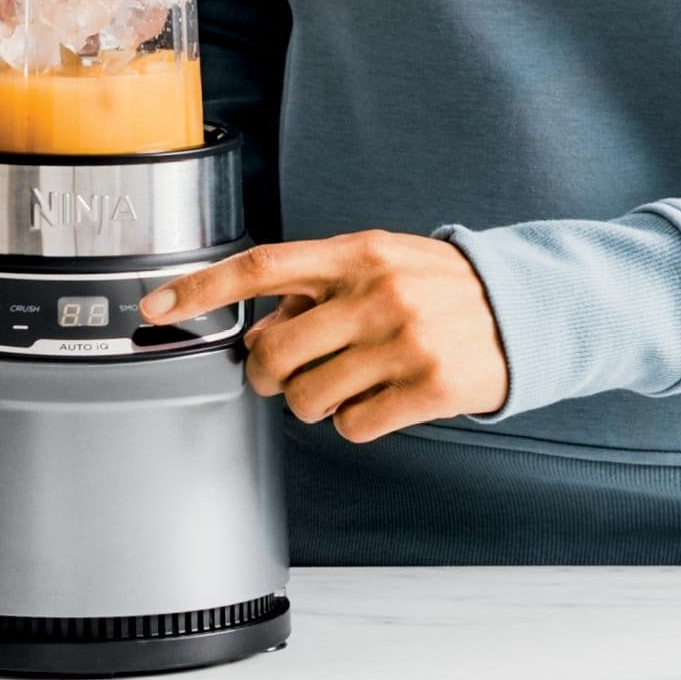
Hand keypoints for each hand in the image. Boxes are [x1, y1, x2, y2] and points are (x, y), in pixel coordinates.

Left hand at [142, 232, 510, 442]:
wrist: (527, 310)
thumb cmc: (441, 289)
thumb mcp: (381, 263)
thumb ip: (319, 287)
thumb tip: (259, 329)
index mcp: (357, 253)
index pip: (261, 266)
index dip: (200, 288)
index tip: (153, 307)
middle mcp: (378, 292)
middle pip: (273, 352)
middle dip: (265, 376)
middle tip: (285, 376)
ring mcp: (404, 340)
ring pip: (307, 399)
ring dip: (314, 405)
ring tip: (348, 385)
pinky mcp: (429, 386)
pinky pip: (354, 426)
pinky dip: (357, 424)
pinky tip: (382, 401)